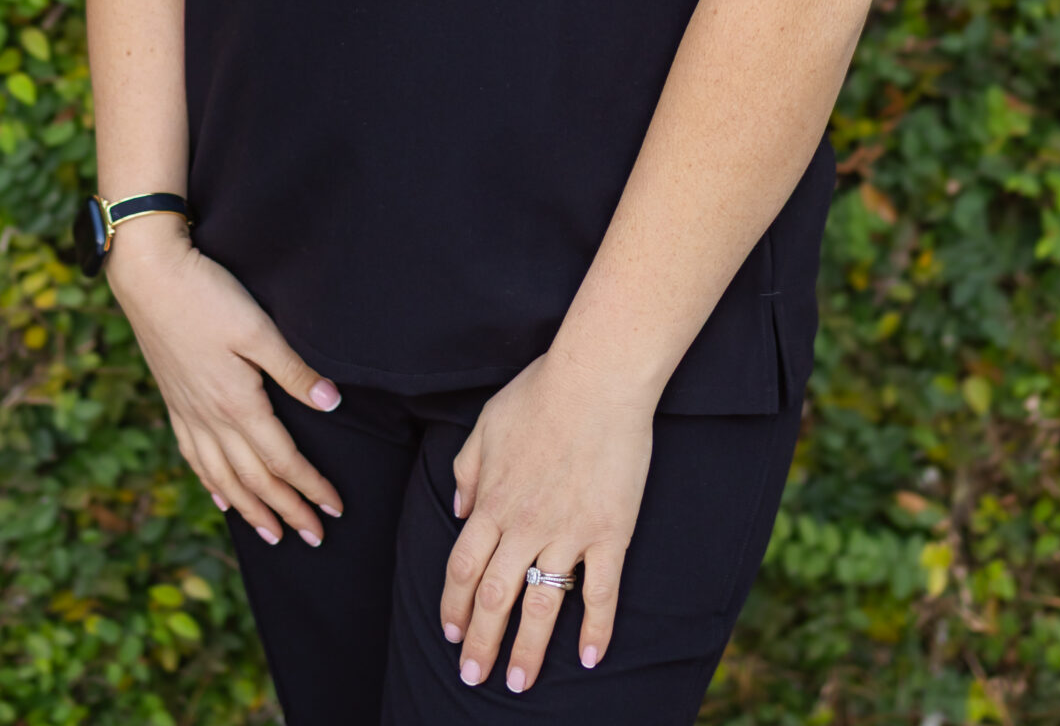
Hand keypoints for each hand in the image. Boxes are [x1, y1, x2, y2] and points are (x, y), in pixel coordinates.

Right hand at [106, 218, 343, 544]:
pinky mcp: (174, 401)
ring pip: (224, 476)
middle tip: (314, 539)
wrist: (149, 276)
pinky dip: (211, 483)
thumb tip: (332, 404)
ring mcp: (189, 413)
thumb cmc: (208, 295)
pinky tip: (220, 496)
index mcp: (238, 403)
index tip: (335, 510)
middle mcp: (211, 418)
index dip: (310, 487)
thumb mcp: (258, 328)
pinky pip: (194, 457)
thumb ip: (294, 370)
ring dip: (251, 509)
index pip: (283, 460)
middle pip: (256, 479)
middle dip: (287, 510)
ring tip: (272, 535)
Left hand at [441, 351, 653, 692]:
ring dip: (528, 649)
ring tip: (518, 683)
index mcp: (492, 501)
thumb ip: (468, 471)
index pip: (463, 568)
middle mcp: (524, 525)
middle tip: (472, 678)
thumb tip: (458, 511)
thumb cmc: (541, 392)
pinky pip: (602, 591)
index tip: (451, 634)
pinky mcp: (609, 532)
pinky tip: (591, 657)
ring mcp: (568, 532)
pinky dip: (597, 628)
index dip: (454, 606)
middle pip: (495, 597)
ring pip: (543, 604)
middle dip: (480, 643)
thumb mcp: (486, 424)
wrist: (597, 377)